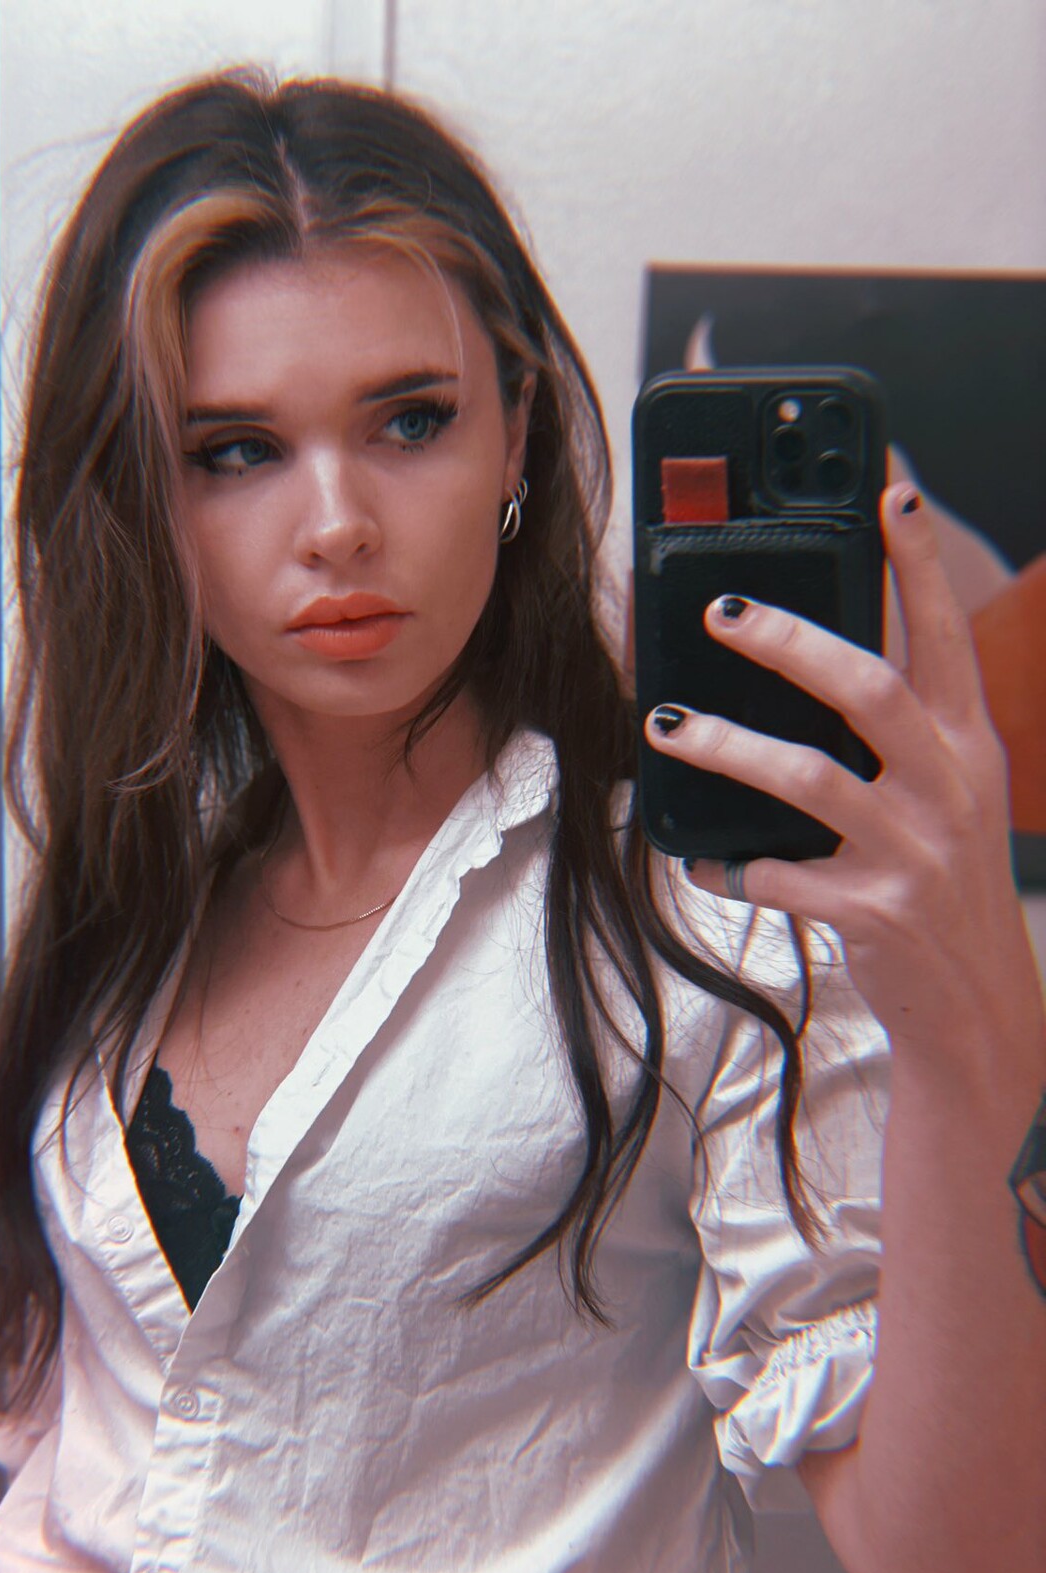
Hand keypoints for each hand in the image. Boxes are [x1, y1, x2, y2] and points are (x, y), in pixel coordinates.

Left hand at [643, 484, 1040, 1059]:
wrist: (981, 1006)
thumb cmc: (944, 881)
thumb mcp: (946, 794)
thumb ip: (899, 730)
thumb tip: (807, 653)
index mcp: (966, 744)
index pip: (944, 634)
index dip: (919, 562)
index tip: (889, 491)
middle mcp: (949, 787)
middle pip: (871, 690)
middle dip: (793, 642)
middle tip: (721, 610)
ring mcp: (914, 852)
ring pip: (812, 781)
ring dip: (731, 748)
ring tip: (668, 726)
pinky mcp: (874, 914)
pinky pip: (781, 878)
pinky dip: (731, 863)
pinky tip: (699, 856)